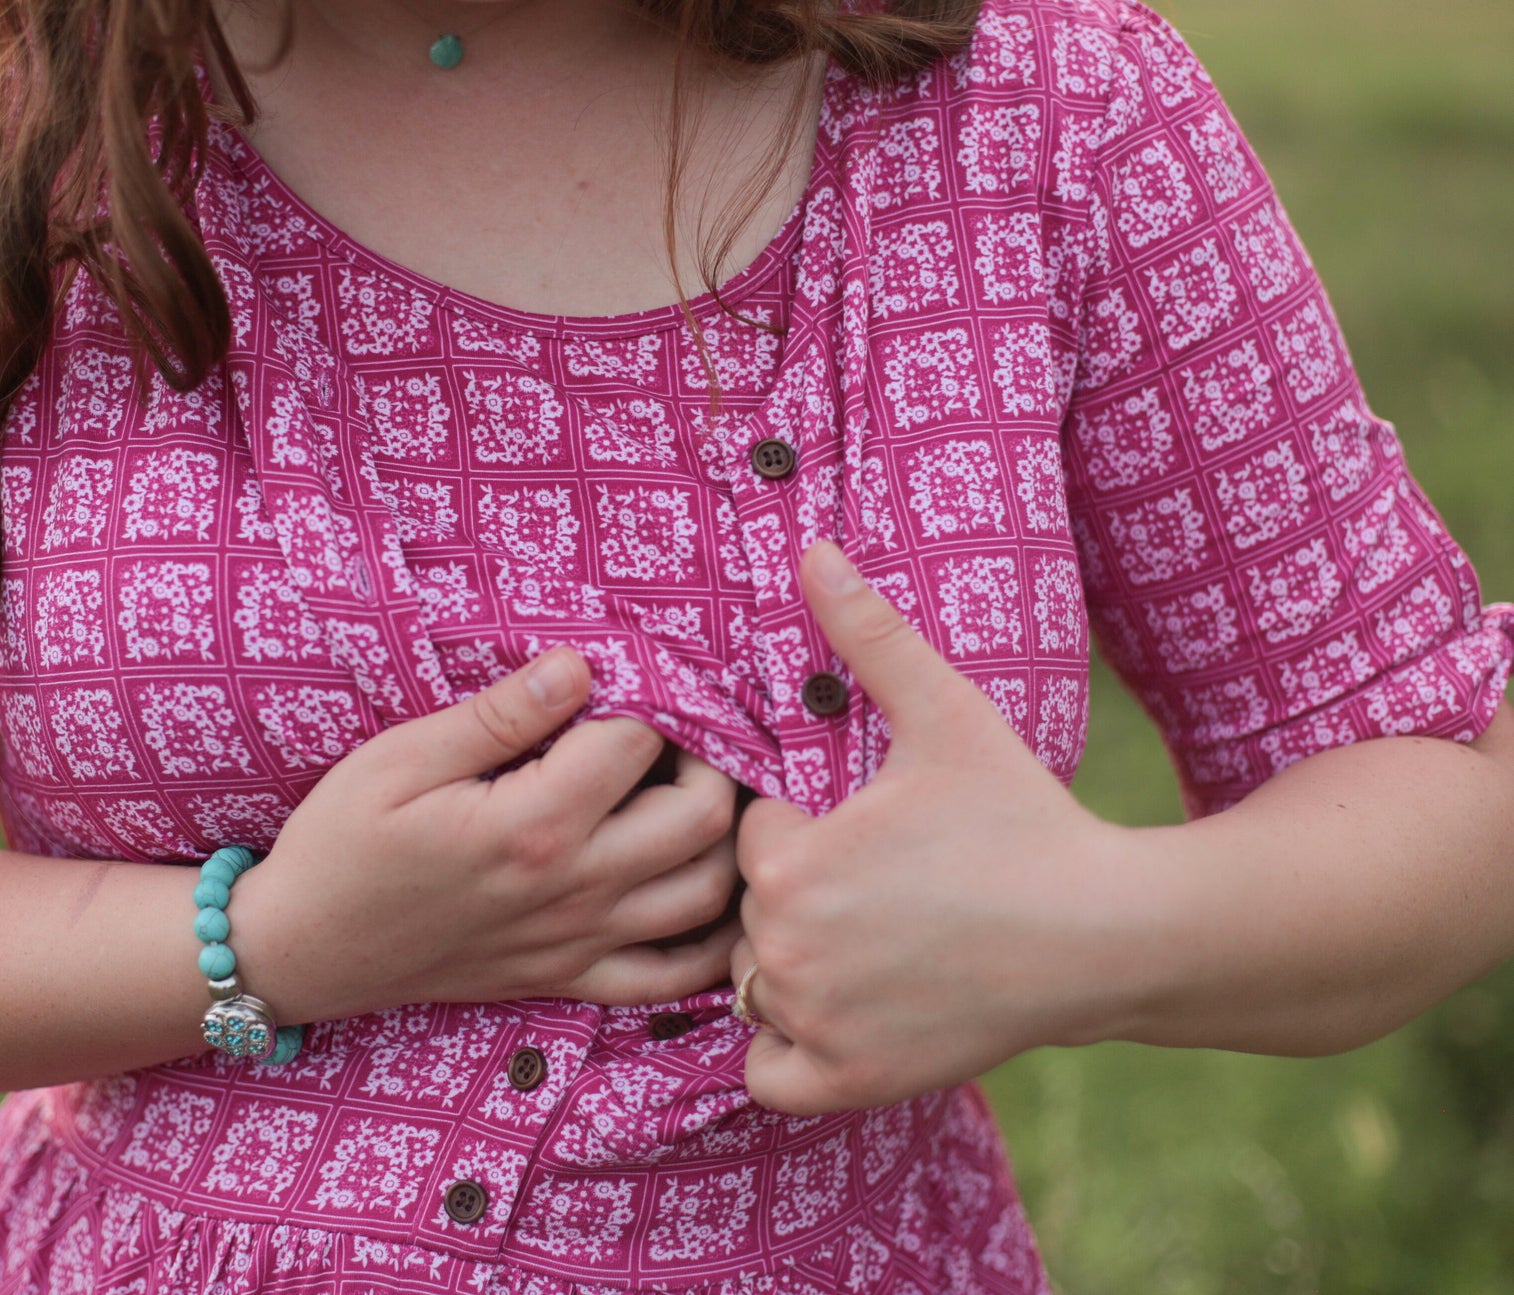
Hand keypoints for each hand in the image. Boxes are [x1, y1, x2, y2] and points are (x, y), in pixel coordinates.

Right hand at [229, 647, 741, 1023]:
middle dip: (705, 758)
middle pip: (704, 817)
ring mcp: (579, 943)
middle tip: (665, 732)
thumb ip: (499, 715)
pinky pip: (675, 975)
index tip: (623, 678)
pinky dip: (710, 938)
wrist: (304, 950)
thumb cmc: (341, 844)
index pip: (640, 742)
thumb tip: (579, 666)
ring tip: (683, 792)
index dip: (645, 696)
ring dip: (720, 838)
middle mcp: (573, 889)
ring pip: (709, 894)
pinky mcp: (570, 979)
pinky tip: (696, 886)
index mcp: (532, 826)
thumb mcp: (400, 760)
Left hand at [731, 542, 1133, 1114]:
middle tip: (880, 887)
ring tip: (873, 940)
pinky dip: (789, 1053)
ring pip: (755, 986)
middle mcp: (785, 950)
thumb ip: (869, 635)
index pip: (751, 838)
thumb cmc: (1025, 819)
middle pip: (749, 913)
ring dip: (792, 968)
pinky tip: (842, 1011)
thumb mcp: (947, 715)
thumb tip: (812, 548)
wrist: (1109, 933)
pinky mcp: (850, 1082)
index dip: (802, 827)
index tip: (866, 827)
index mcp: (789, 864)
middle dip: (796, 896)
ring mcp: (817, 1024)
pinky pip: (767, 1075)